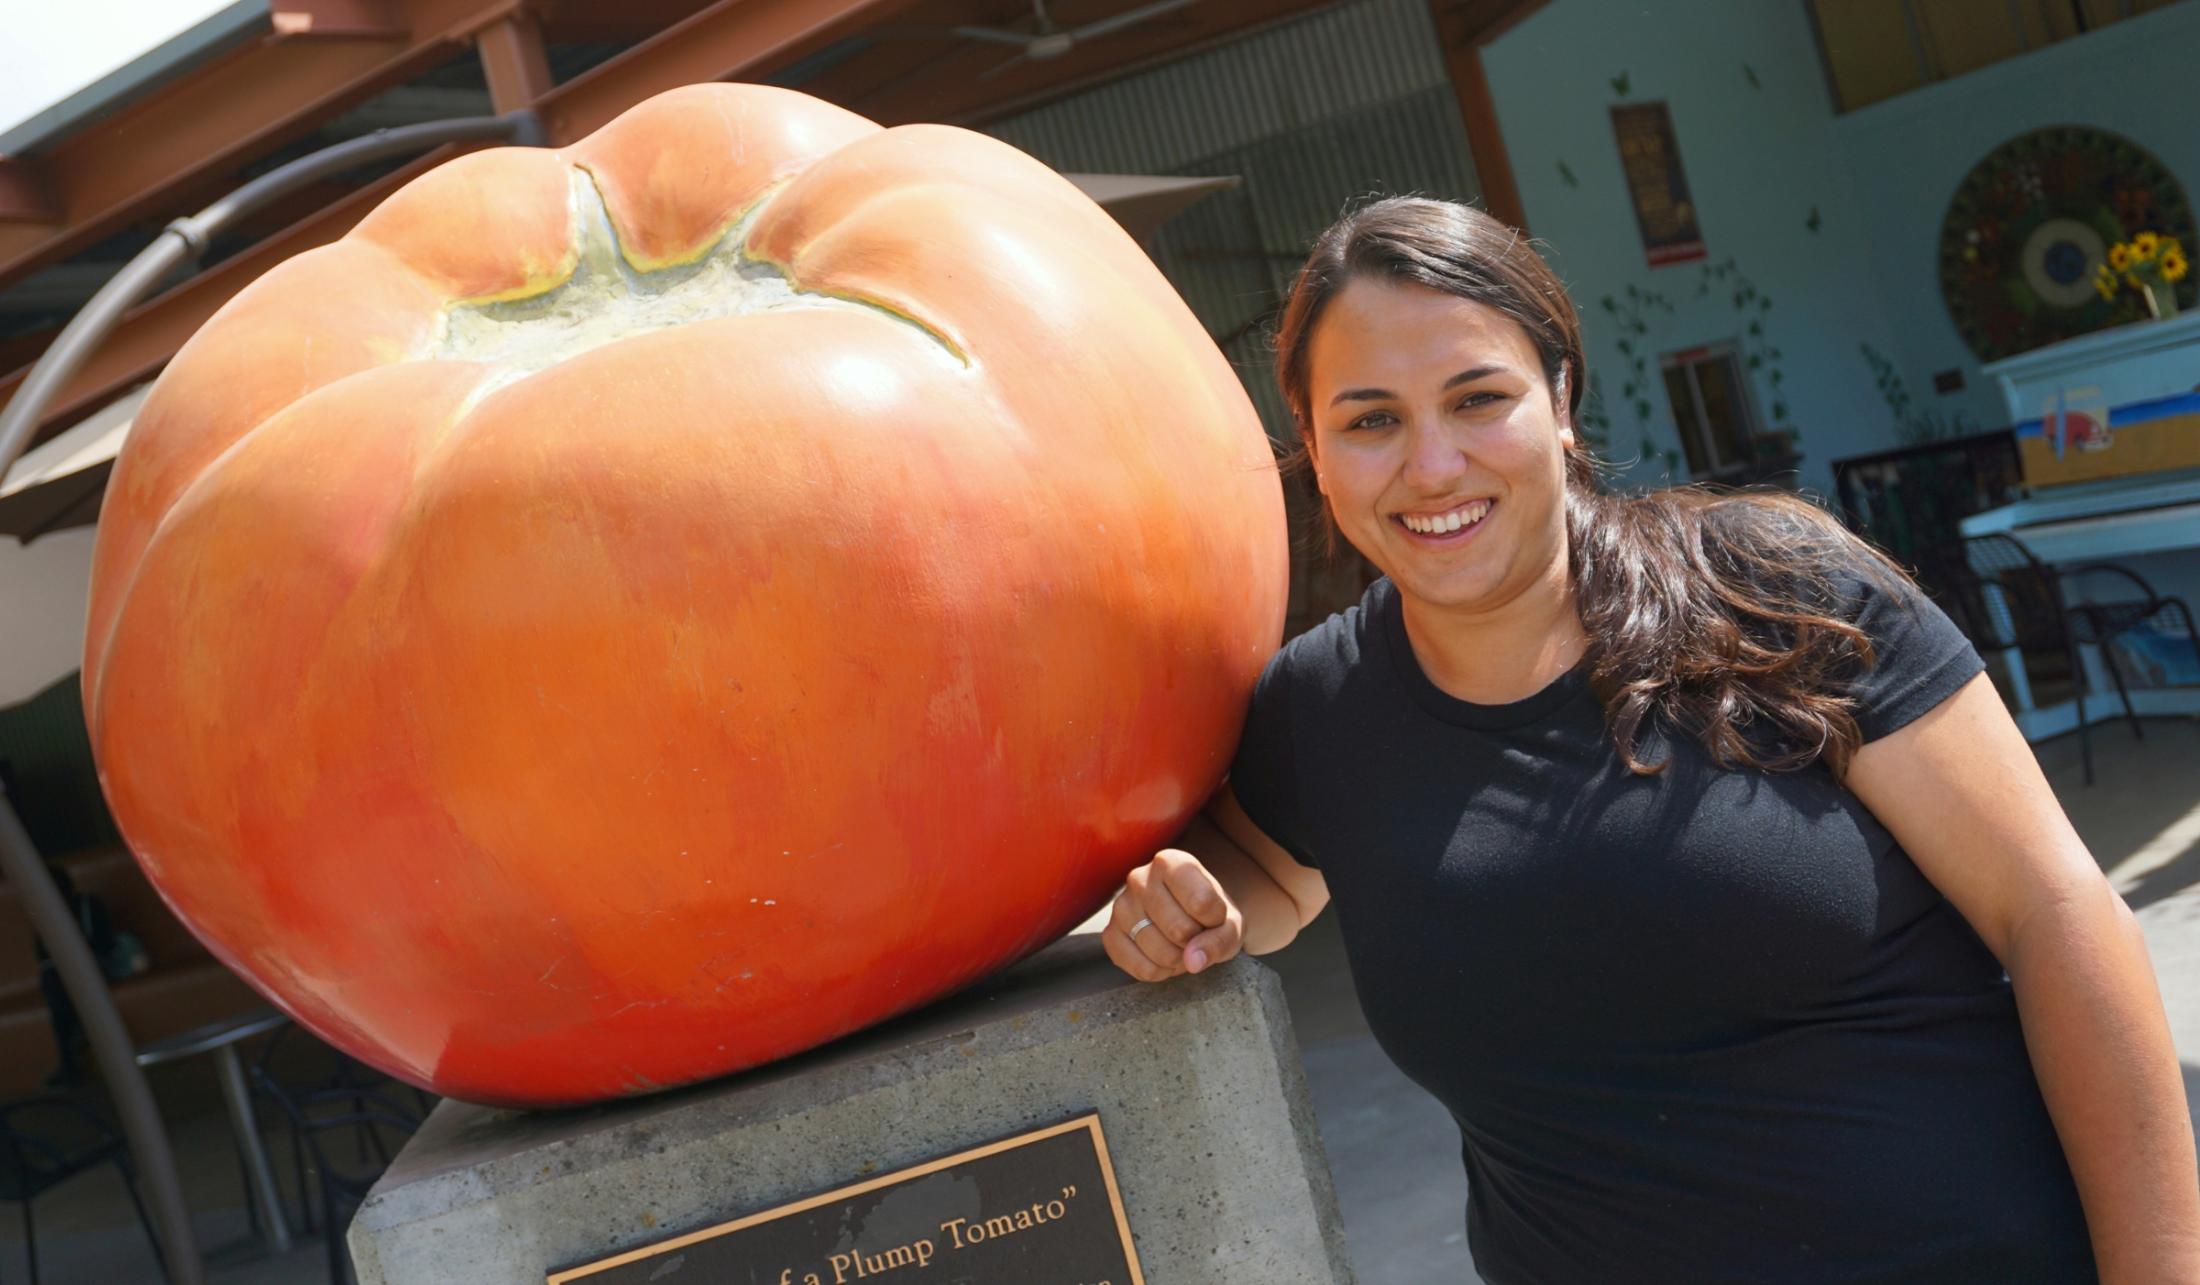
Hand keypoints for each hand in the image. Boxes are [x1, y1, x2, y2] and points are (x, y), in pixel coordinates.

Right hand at [1102, 848, 1243, 981]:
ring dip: (1180, 960)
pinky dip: (1161, 972)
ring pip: (1161, 953)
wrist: (1189, 919)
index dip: (1217, 919)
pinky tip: (1164, 957)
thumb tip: (1192, 961)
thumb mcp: (1230, 923)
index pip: (1201, 902)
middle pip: (1179, 930)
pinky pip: (1142, 969)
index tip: (1214, 914)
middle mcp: (1139, 878)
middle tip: (1195, 933)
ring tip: (1180, 944)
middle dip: (1195, 942)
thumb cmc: (1210, 915)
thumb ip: (1219, 940)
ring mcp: (1120, 906)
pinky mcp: (1110, 935)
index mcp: (1171, 862)